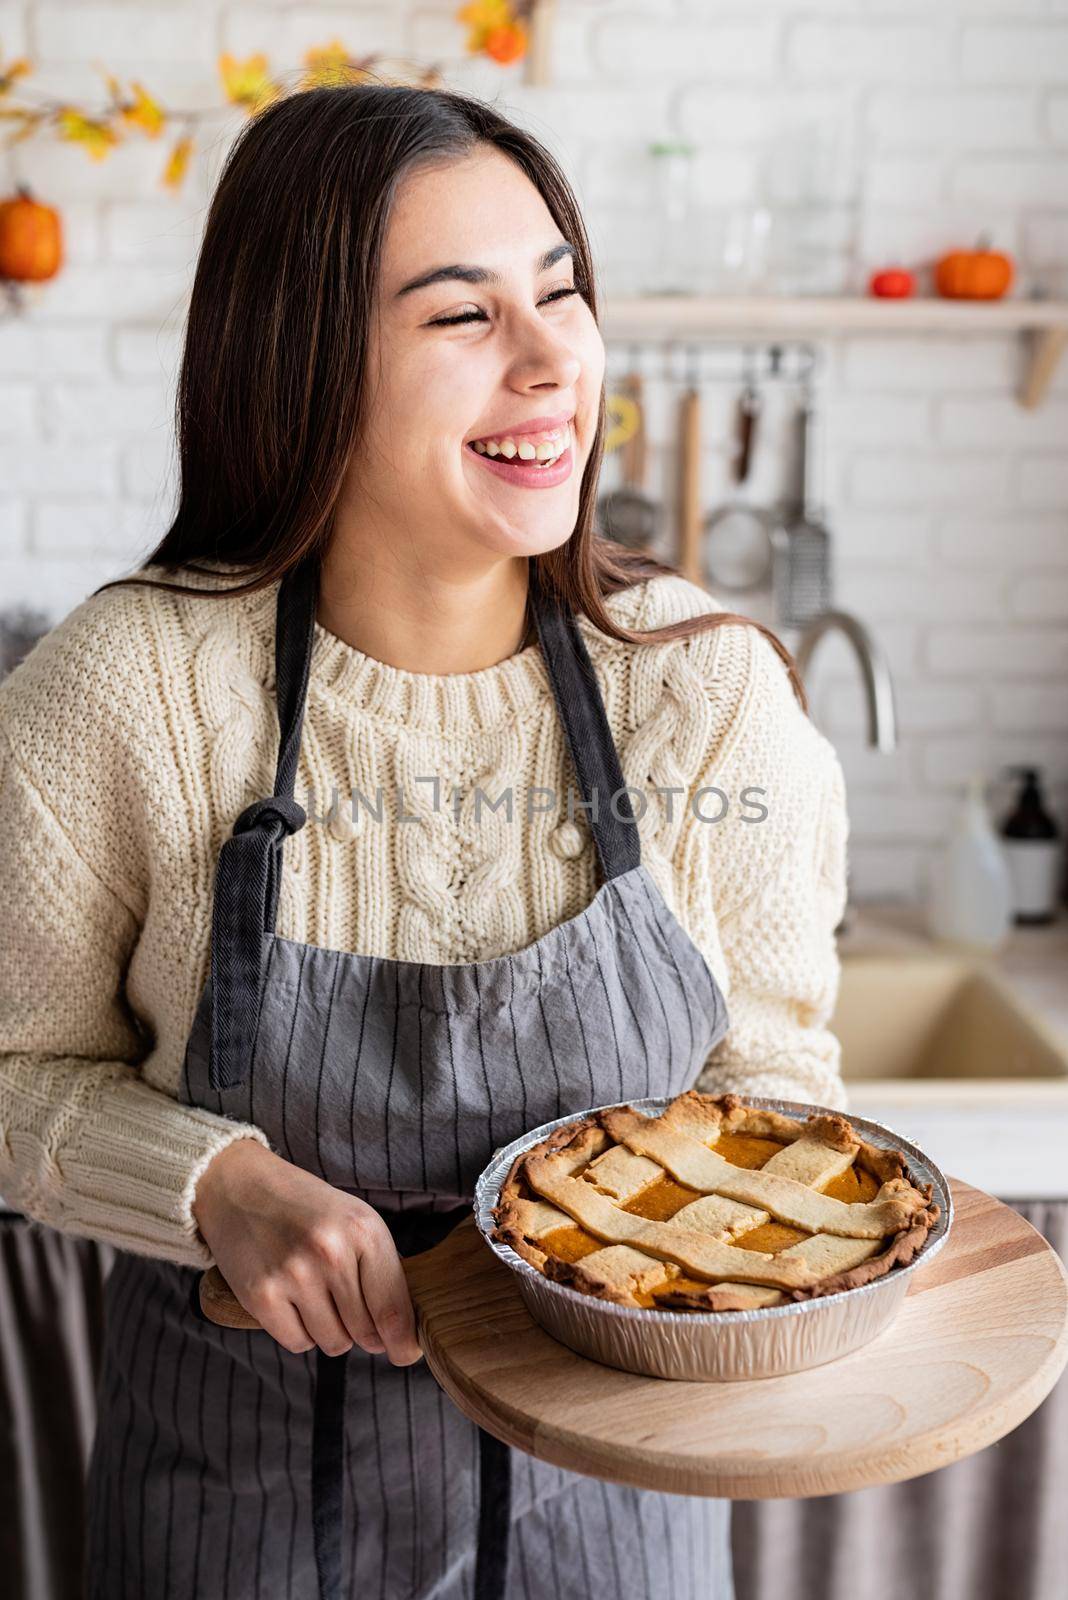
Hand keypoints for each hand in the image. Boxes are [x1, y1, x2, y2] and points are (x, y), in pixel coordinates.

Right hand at [192, 1139, 420, 1363]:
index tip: (405, 1353)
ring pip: (334, 1342)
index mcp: (364, 1230)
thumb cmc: (307, 1208)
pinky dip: (300, 1332)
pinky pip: (298, 1343)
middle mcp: (331, 1252)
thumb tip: (403, 1329)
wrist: (240, 1187)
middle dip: (365, 1331)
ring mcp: (294, 1275)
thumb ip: (382, 1268)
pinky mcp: (261, 1295)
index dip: (403, 1341)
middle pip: (365, 1332)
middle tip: (350, 1307)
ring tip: (318, 1296)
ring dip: (332, 1332)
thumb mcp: (355, 1220)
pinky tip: (292, 1302)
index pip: (393, 1308)